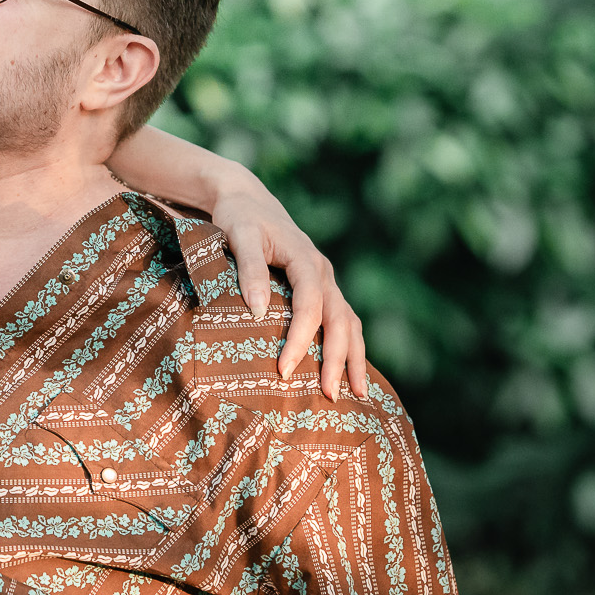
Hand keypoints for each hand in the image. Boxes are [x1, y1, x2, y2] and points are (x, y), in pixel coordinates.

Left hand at [208, 176, 367, 399]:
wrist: (246, 199)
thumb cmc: (238, 217)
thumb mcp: (239, 235)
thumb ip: (249, 269)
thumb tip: (257, 310)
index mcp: (306, 260)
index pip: (310, 306)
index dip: (300, 339)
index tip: (284, 369)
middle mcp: (323, 272)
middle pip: (340, 320)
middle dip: (338, 359)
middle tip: (329, 395)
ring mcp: (325, 281)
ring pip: (349, 322)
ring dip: (353, 358)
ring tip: (356, 395)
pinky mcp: (320, 288)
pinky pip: (341, 320)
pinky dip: (348, 346)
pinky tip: (347, 372)